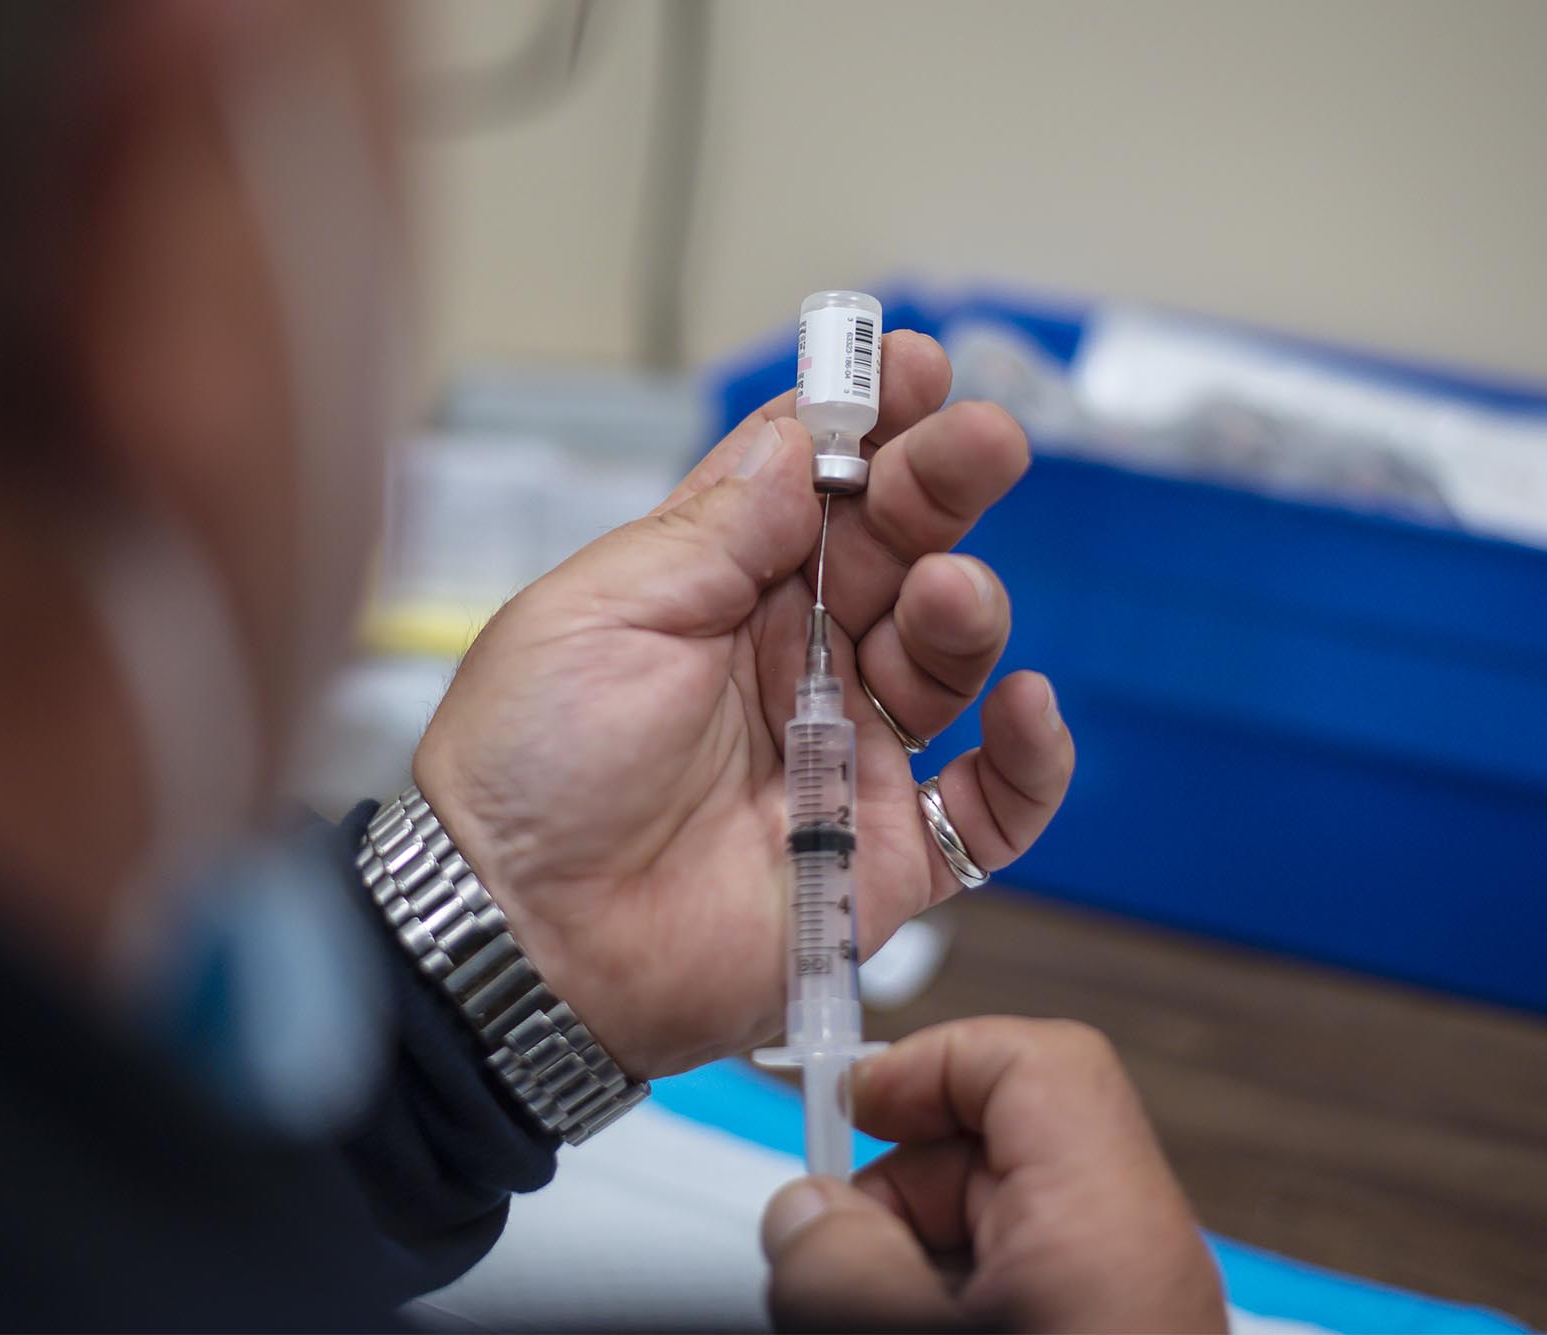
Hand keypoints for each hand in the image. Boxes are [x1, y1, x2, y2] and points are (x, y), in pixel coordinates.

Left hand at [412, 333, 1074, 1076]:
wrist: (518, 941)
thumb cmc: (530, 769)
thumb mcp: (599, 614)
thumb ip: (712, 531)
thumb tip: (796, 442)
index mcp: (714, 594)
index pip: (812, 489)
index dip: (865, 428)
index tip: (908, 371)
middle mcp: (789, 663)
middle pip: (893, 555)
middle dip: (942, 487)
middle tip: (981, 443)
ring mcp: (843, 757)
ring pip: (946, 660)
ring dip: (965, 609)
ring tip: (944, 591)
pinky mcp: (881, 856)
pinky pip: (988, 809)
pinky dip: (1029, 760)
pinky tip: (1028, 705)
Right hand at [760, 1017, 1224, 1333]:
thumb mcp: (908, 1327)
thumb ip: (840, 1263)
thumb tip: (807, 1214)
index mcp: (1106, 1222)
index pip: (1032, 1057)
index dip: (929, 1063)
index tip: (850, 1108)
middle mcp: (1136, 1252)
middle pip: (1000, 1139)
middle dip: (898, 1181)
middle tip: (836, 1250)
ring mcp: (1129, 1303)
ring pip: (1002, 1219)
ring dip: (915, 1248)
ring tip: (868, 1303)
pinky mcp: (1112, 1334)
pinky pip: (1023, 1277)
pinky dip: (951, 1290)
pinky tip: (915, 1318)